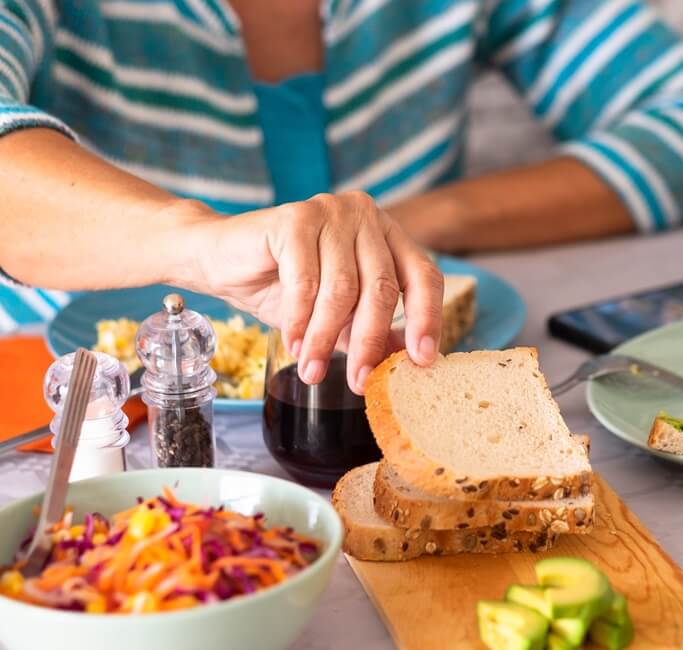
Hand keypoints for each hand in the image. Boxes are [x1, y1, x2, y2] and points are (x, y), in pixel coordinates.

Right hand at [181, 191, 443, 393]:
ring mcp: (331, 212)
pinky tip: (294, 344)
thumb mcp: (336, 313)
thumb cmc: (282, 284)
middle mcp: (365, 216)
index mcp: (387, 235)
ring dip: (326, 338)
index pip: (424, 277)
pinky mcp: (295, 218)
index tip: (423, 360)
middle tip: (358, 383)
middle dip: (368, 342)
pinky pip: (305, 281)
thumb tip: (406, 359)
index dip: (427, 319)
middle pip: (382, 287)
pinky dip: (300, 320)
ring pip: (341, 289)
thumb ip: (370, 329)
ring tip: (314, 371)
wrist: (219, 258)